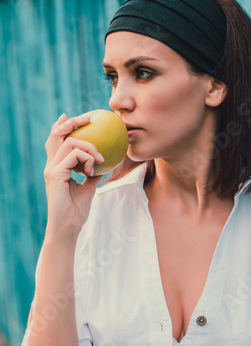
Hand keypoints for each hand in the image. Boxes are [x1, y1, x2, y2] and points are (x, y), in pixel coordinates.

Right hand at [44, 113, 103, 237]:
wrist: (68, 227)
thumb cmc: (77, 211)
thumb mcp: (88, 187)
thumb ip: (92, 173)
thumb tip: (104, 163)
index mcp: (56, 167)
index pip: (55, 140)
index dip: (62, 126)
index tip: (75, 117)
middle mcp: (51, 165)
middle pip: (57, 134)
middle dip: (73, 123)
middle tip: (89, 119)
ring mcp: (52, 169)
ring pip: (70, 143)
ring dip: (89, 147)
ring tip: (100, 158)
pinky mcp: (56, 175)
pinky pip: (74, 156)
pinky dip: (87, 159)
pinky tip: (94, 168)